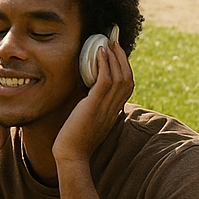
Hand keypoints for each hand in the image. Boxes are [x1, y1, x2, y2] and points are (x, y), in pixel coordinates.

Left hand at [52, 39, 133, 166]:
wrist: (71, 155)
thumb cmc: (74, 140)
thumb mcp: (89, 120)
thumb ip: (93, 107)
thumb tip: (87, 94)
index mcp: (114, 112)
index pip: (127, 86)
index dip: (124, 68)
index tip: (117, 54)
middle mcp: (114, 109)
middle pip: (127, 78)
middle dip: (122, 58)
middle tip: (114, 43)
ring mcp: (106, 108)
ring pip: (119, 77)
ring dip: (115, 57)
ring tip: (108, 43)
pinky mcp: (94, 106)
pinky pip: (105, 81)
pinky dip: (105, 64)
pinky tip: (99, 53)